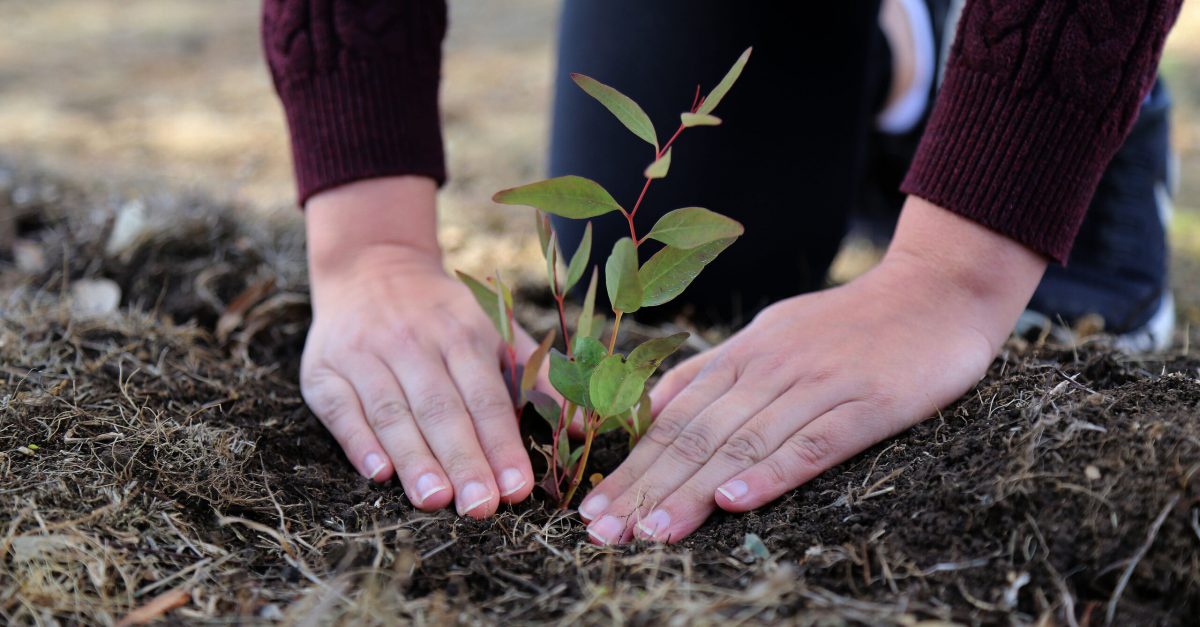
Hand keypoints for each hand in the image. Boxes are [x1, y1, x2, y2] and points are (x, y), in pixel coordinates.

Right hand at [301, 177, 549, 517]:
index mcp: (462, 335)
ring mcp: (365, 354)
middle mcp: (413, 342)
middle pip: (441, 409)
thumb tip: (583, 427)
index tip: (518, 487)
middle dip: (464, 460)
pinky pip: (341, 409)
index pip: (486, 398)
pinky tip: (378, 473)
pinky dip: (358, 441)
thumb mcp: (494, 330)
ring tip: (436, 499)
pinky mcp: (323, 370)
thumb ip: (535, 376)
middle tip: (481, 506)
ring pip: (392, 413)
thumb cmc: (444, 315)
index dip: (502, 443)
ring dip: (414, 458)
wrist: (371, 266)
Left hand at [578, 197, 1047, 543]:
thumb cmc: (847, 324)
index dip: (630, 464)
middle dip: (644, 486)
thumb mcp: (770, 335)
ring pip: (743, 442)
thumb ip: (716, 372)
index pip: (673, 418)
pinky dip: (772, 472)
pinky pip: (813, 441)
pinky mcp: (868, 402)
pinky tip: (737, 502)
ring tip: (651, 532)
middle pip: (696, 434)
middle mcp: (769, 367)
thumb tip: (654, 407)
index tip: (591, 508)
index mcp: (743, 354)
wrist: (936, 289)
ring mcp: (817, 383)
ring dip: (692, 489)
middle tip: (602, 533)